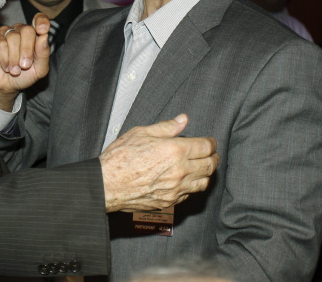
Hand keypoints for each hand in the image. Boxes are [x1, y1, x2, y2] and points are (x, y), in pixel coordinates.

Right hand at [0, 13, 50, 110]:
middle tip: (25, 66)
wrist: (5, 86)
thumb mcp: (39, 69)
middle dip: (27, 50)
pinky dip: (5, 58)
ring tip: (15, 70)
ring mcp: (6, 32)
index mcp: (34, 35)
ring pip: (13, 37)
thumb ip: (43, 53)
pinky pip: (1, 43)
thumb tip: (44, 36)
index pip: (40, 19)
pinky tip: (6, 67)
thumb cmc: (24, 76)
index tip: (43, 30)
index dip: (42, 21)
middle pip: (27, 30)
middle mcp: (20, 30)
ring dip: (15, 58)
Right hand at [100, 114, 218, 211]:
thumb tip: (182, 120)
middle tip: (211, 154)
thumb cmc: (120, 158)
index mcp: (175, 151)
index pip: (205, 147)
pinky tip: (186, 180)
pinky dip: (192, 186)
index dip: (211, 143)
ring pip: (203, 182)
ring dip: (206, 174)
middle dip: (213, 158)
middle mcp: (180, 171)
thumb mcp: (141, 133)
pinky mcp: (170, 201)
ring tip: (202, 168)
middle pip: (209, 165)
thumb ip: (166, 127)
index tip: (210, 142)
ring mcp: (176, 189)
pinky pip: (189, 194)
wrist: (107, 184)